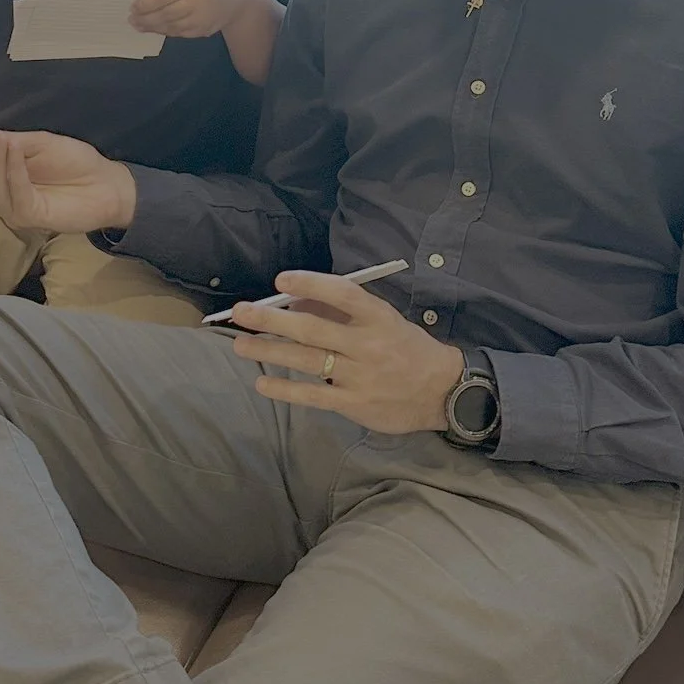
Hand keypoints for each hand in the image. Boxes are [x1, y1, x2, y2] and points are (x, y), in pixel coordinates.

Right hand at [0, 127, 136, 235]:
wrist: (105, 181)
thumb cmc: (73, 161)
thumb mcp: (37, 142)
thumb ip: (5, 140)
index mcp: (0, 177)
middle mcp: (3, 195)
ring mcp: (16, 209)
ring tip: (1, 142)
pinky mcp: (33, 217)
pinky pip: (16, 197)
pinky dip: (14, 173)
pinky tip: (16, 153)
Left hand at [131, 0, 258, 40]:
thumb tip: (147, 1)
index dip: (145, 4)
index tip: (133, 7)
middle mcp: (195, 1)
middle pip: (164, 14)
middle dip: (145, 18)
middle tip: (131, 20)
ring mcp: (200, 18)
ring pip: (170, 26)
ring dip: (152, 27)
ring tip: (139, 25)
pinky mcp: (202, 30)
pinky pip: (180, 32)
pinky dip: (166, 31)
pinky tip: (157, 28)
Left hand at [226, 273, 463, 435]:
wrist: (442, 392)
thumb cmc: (409, 349)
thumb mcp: (386, 322)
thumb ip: (347, 314)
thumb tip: (300, 303)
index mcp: (379, 318)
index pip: (343, 294)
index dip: (311, 284)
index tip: (281, 279)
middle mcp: (368, 345)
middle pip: (313, 329)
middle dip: (272, 319)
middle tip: (241, 312)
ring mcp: (359, 376)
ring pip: (307, 360)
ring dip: (270, 351)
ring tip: (240, 344)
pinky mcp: (354, 403)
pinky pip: (313, 395)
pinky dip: (286, 389)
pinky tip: (262, 383)